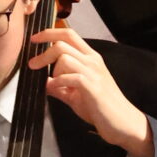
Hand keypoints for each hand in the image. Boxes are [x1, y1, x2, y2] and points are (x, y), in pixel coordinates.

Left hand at [27, 25, 153, 156]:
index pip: (69, 34)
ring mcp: (94, 73)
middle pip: (62, 42)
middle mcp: (93, 61)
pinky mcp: (93, 87)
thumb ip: (60, 87)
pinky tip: (56, 88)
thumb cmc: (101, 108)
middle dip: (43, 53)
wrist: (123, 123)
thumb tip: (42, 83)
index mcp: (90, 58)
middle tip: (32, 65)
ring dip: (52, 69)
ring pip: (65, 56)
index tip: (34, 39)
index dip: (49, 33)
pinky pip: (70, 76)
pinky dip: (58, 82)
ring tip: (52, 83)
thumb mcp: (76, 94)